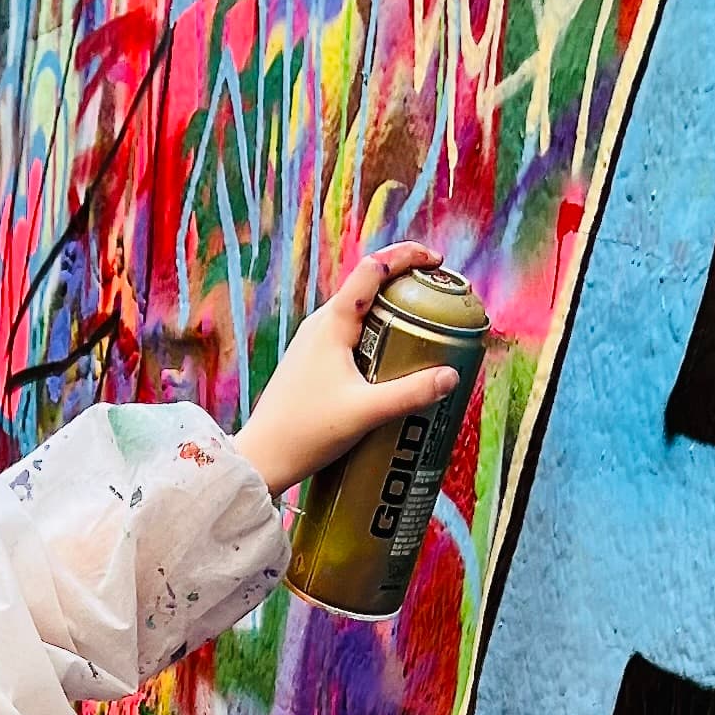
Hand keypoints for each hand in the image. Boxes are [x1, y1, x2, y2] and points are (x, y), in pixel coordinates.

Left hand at [235, 244, 453, 497]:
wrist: (263, 458)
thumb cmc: (307, 431)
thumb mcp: (366, 413)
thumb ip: (410, 393)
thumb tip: (451, 376)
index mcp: (333, 322)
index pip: (372, 269)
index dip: (406, 256)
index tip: (436, 261)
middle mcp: (321, 324)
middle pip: (369, 288)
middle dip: (406, 287)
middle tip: (440, 302)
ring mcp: (314, 342)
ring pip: (360, 314)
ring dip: (392, 314)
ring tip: (425, 331)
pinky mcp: (313, 362)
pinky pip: (351, 336)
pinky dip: (377, 338)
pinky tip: (393, 362)